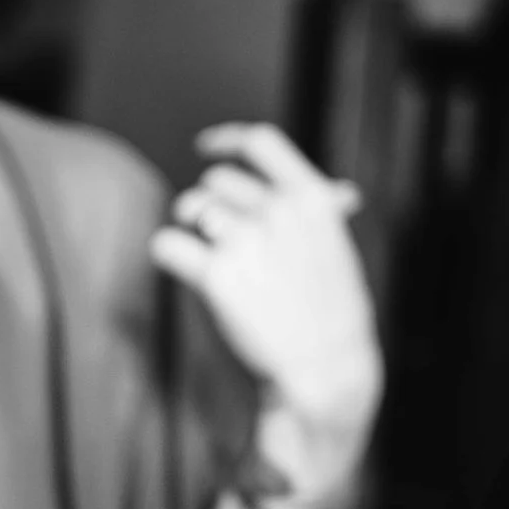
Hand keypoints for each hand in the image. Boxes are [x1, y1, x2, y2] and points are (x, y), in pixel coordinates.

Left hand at [150, 121, 383, 503]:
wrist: (325, 368)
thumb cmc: (334, 314)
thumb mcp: (342, 252)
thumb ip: (327, 215)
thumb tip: (341, 191)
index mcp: (312, 199)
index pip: (262, 143)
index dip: (228, 140)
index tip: (205, 148)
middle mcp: (278, 212)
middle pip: (216, 181)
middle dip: (211, 203)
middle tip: (219, 237)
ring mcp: (245, 241)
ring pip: (190, 207)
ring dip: (189, 226)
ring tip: (207, 255)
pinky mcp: (215, 276)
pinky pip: (166, 244)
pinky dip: (169, 254)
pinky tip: (186, 271)